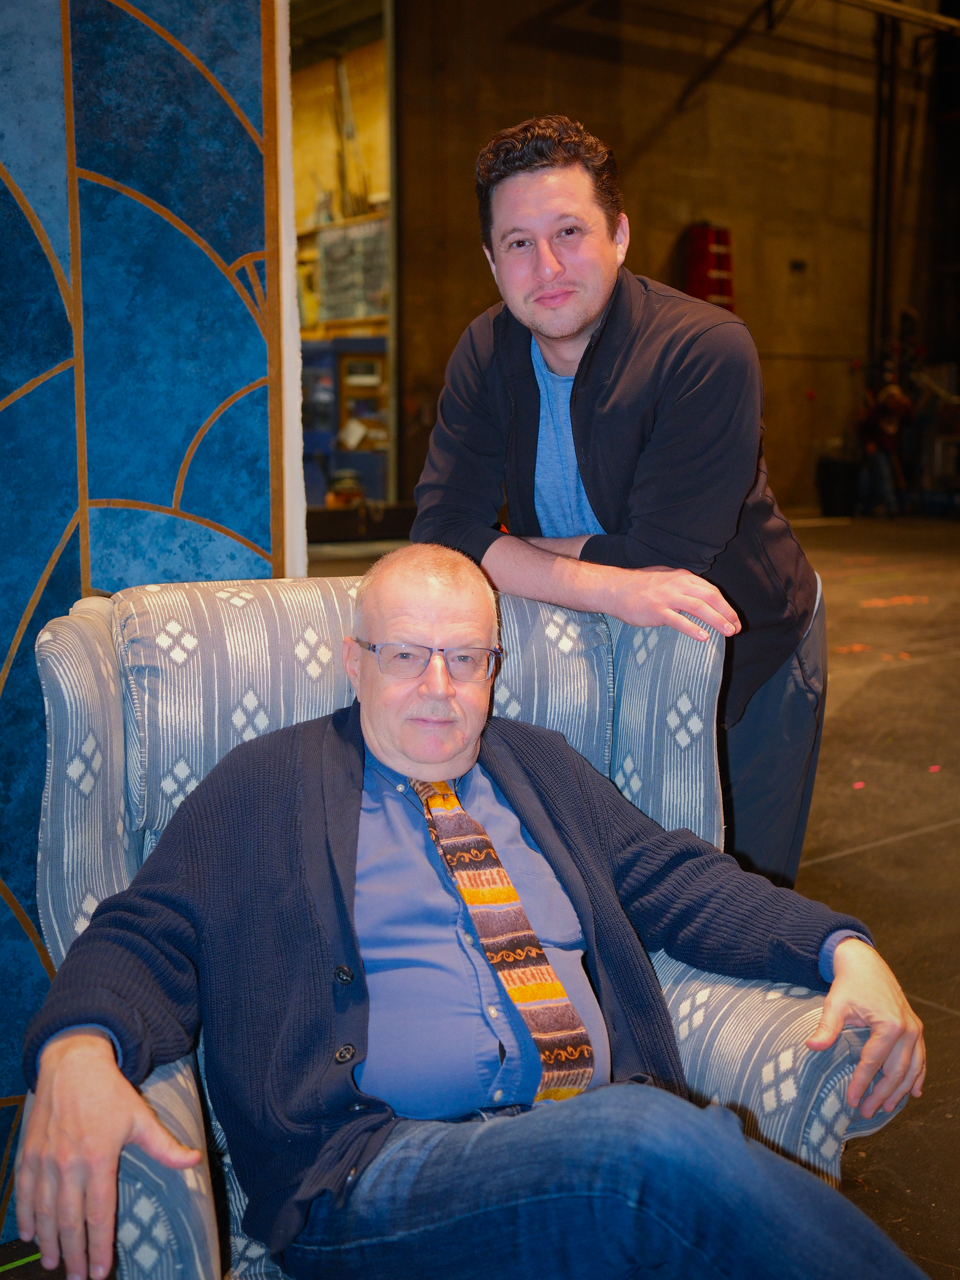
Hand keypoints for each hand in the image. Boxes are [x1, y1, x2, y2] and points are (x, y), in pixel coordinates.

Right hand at [17, 1030, 200, 1279]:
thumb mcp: (141, 1118)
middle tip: (77, 1278)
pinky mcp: (28, 1154)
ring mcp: (45, 1160)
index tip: (100, 1271)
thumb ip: (165, 1146)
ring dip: (49, 1242)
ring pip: (44, 1212)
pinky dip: (25, 1216)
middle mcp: (68, 1165)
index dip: (99, 1246)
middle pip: (69, 1221)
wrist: (72, 1064)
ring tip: (54, 1264)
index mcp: (99, 1159)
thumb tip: (196, 1160)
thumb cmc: (110, 1093)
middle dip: (74, 1254)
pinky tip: (30, 1234)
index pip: (99, 1214)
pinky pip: (23, 1192)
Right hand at [601, 565, 740, 641]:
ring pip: (699, 607)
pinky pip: (678, 620)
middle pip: (710, 598)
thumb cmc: (640, 586)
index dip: (726, 606)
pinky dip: (693, 629)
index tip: (734, 619)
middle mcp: (678, 585)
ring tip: (728, 632)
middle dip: (726, 613)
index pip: (711, 591)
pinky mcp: (657, 610)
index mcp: (683, 577)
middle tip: (736, 628)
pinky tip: (703, 637)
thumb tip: (700, 599)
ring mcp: (667, 597)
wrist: (615, 588)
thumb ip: (683, 586)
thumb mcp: (666, 579)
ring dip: (716, 620)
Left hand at [805, 940, 924, 1119]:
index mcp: (889, 1025)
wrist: (865, 964)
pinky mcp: (916, 1029)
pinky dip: (918, 1077)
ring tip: (885, 1108)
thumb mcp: (835, 1004)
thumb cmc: (849, 984)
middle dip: (881, 1094)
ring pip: (912, 1069)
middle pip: (896, 1071)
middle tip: (867, 1111)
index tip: (852, 1101)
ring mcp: (915, 1030)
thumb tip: (812, 1046)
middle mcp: (908, 1030)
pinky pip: (920, 1059)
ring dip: (900, 1091)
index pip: (874, 1063)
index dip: (862, 1084)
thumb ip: (827, 1027)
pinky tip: (913, 1092)